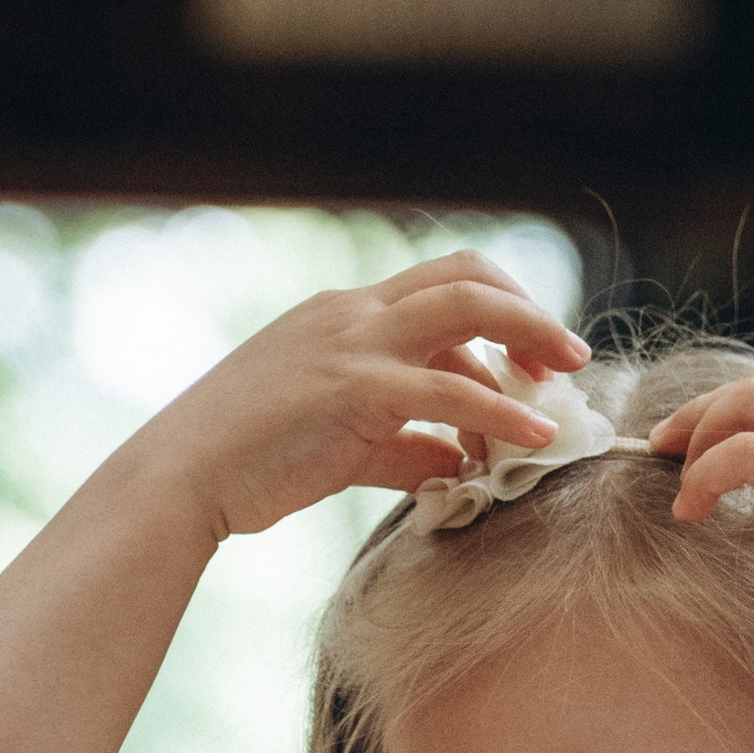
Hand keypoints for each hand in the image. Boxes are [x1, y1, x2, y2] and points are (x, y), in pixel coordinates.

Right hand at [138, 250, 592, 541]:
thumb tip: (452, 463)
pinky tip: (536, 437)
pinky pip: (451, 392)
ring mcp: (353, 344)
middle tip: (569, 356)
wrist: (183, 476)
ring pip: (467, 310)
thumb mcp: (335, 443)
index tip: (529, 361)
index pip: (437, 288)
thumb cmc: (248, 462)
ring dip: (531, 339)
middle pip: (464, 276)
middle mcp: (352, 313)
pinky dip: (503, 411)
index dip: (496, 314)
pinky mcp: (356, 390)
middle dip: (527, 310)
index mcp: (342, 314)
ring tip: (570, 386)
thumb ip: (399, 445)